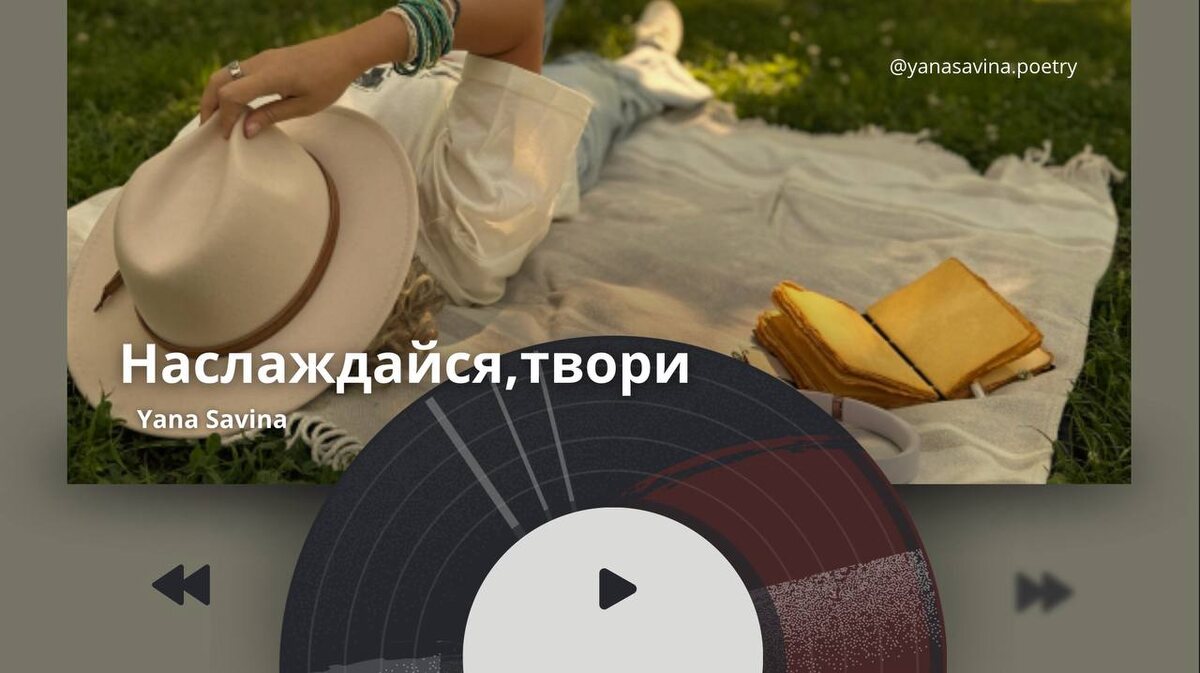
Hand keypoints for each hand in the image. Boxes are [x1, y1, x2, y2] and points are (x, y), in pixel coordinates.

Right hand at [200, 34, 366, 138]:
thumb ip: (273, 115)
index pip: (231, 95)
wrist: (343, 53)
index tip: (228, 136)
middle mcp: (259, 63)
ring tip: (218, 118)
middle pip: (218, 81)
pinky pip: (237, 72)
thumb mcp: (305, 106)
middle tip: (208, 128)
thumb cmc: (329, 81)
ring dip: (216, 96)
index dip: (225, 117)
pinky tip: (236, 105)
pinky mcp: (265, 59)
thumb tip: (246, 131)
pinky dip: (228, 88)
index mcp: (270, 76)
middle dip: (208, 105)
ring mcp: (261, 58)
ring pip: (225, 74)